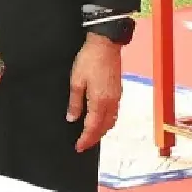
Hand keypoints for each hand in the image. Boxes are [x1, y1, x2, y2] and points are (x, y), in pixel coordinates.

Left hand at [67, 35, 123, 152]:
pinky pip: (114, 112)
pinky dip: (108, 121)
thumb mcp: (76, 81)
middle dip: (94, 138)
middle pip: (104, 127)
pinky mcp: (118, 91)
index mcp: (99, 102)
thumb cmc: (89, 60)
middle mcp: (111, 102)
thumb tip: (72, 119)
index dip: (85, 139)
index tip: (78, 147)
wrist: (105, 44)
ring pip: (111, 121)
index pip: (92, 127)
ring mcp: (117, 97)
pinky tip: (101, 119)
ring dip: (102, 130)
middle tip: (83, 144)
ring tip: (91, 135)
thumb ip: (75, 102)